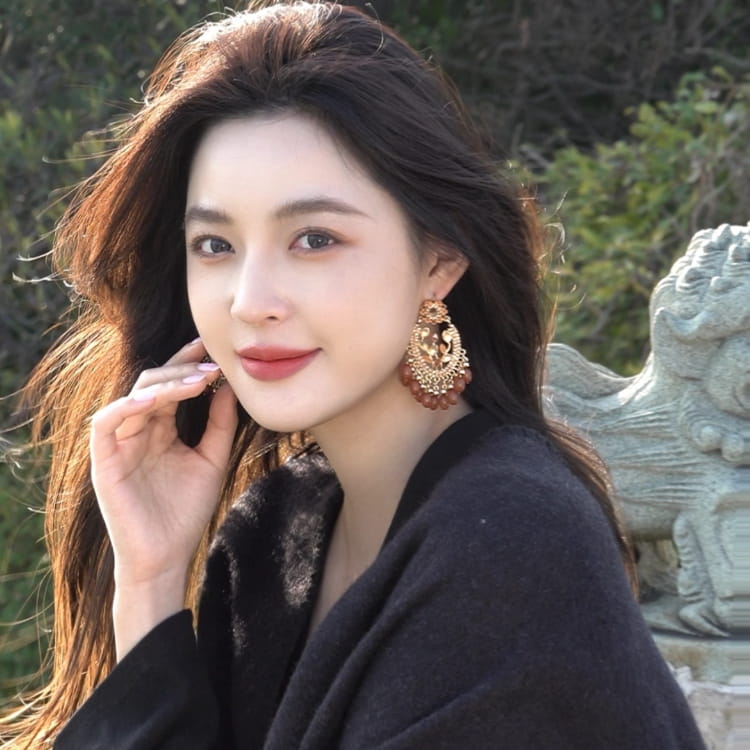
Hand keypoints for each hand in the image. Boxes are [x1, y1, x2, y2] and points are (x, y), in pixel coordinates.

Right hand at [90, 338, 236, 592]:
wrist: (167, 556)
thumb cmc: (187, 511)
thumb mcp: (212, 460)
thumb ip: (220, 424)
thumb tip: (230, 386)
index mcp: (161, 430)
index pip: (171, 386)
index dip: (188, 365)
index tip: (213, 350)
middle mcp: (139, 431)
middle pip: (152, 384)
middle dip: (181, 370)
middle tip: (211, 365)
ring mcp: (120, 444)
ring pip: (134, 397)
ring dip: (165, 385)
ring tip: (196, 381)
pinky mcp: (104, 460)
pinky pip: (106, 423)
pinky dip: (127, 407)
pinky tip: (153, 401)